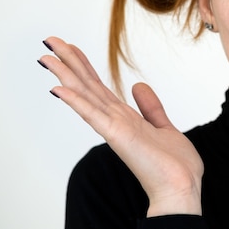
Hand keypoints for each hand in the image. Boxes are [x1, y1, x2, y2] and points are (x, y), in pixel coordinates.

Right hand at [39, 36, 203, 216]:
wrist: (181, 188)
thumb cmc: (174, 166)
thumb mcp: (164, 127)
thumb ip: (150, 107)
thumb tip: (137, 85)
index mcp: (125, 118)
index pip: (99, 87)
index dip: (84, 66)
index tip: (70, 47)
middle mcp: (116, 121)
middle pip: (88, 86)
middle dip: (69, 62)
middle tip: (50, 40)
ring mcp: (115, 129)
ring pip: (86, 95)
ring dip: (67, 75)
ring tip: (47, 56)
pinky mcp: (119, 137)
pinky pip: (94, 116)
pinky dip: (77, 101)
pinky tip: (59, 88)